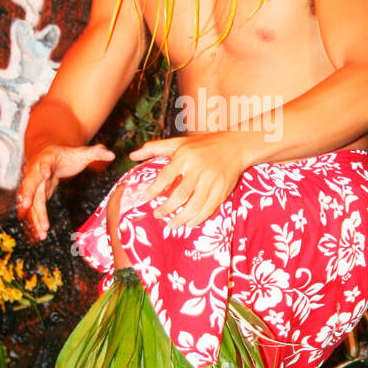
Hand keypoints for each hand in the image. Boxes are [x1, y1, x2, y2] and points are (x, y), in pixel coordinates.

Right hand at [17, 143, 114, 240]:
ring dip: (35, 215)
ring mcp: (35, 185)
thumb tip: (112, 155)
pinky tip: (41, 234)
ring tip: (42, 231)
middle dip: (27, 193)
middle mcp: (37, 171)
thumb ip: (96, 153)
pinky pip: (35, 209)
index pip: (45, 162)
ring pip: (33, 200)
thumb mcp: (82, 153)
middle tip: (26, 205)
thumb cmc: (67, 156)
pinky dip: (37, 220)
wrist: (51, 158)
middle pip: (31, 182)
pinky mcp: (37, 196)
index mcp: (48, 158)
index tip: (45, 174)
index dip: (44, 167)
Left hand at [130, 134, 248, 229]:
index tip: (144, 199)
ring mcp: (212, 180)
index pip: (166, 176)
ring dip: (182, 218)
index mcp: (185, 156)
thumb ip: (155, 148)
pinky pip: (209, 208)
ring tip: (171, 225)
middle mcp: (198, 168)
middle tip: (158, 215)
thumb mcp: (179, 142)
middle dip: (167, 208)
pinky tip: (189, 223)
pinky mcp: (222, 189)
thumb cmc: (203, 145)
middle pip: (180, 194)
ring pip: (195, 205)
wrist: (235, 145)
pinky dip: (198, 218)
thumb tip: (132, 155)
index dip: (154, 189)